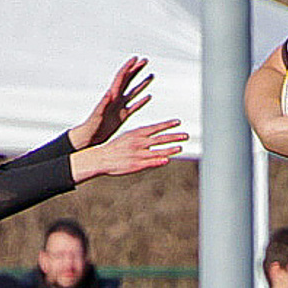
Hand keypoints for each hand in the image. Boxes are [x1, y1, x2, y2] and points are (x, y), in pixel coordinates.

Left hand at [67, 56, 153, 148]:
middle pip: (128, 80)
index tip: (136, 58)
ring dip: (141, 83)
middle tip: (145, 60)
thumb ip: (103, 103)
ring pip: (133, 92)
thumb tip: (109, 93)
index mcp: (111, 96)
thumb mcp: (97, 114)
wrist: (89, 137)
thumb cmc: (91, 127)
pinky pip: (134, 106)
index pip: (121, 77)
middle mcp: (115, 99)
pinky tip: (148, 96)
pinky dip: (141, 101)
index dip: (128, 67)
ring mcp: (119, 107)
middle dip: (136, 70)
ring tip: (151, 75)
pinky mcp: (122, 116)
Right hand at [68, 118, 185, 181]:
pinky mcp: (135, 165)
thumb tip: (152, 133)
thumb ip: (141, 136)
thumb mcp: (127, 137)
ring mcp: (138, 154)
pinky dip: (158, 161)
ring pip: (157, 151)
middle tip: (186, 136)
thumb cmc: (115, 148)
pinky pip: (149, 163)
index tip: (178, 122)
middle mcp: (139, 142)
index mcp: (136, 134)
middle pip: (160, 138)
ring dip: (169, 149)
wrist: (101, 158)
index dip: (168, 124)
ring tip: (180, 148)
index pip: (155, 127)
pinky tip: (167, 160)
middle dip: (174, 137)